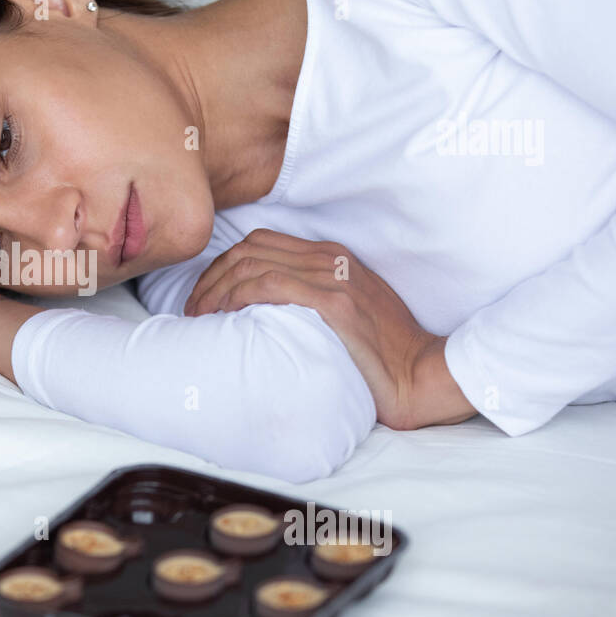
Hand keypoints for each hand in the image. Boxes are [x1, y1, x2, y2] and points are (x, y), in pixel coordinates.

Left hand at [184, 229, 475, 429]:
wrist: (423, 373)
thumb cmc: (384, 352)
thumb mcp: (348, 310)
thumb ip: (314, 296)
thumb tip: (266, 308)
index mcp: (332, 256)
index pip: (259, 243)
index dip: (222, 265)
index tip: (204, 295)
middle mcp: (330, 259)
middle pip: (248, 249)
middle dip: (209, 276)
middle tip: (192, 309)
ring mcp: (333, 278)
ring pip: (252, 264)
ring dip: (215, 288)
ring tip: (197, 316)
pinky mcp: (334, 303)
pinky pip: (270, 284)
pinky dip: (237, 294)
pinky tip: (222, 313)